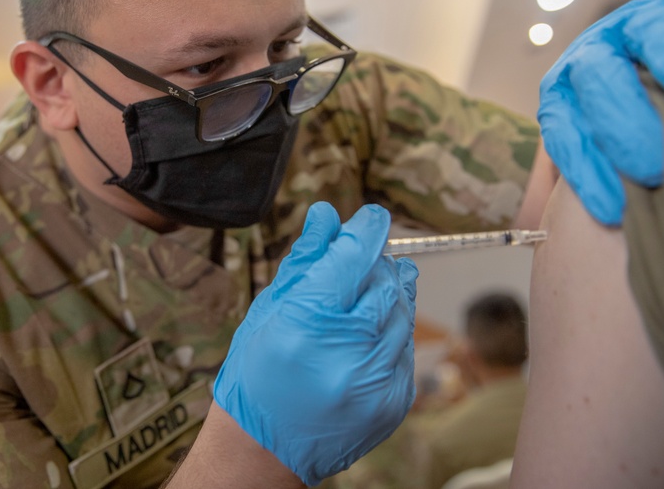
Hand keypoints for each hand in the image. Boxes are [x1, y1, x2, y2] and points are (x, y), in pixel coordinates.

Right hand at [213, 202, 417, 485]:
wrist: (266, 447)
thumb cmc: (257, 375)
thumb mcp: (268, 310)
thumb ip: (304, 262)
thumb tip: (327, 216)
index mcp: (305, 326)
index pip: (353, 259)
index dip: (366, 229)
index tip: (371, 216)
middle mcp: (346, 356)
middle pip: (385, 282)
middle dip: (376, 262)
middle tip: (360, 257)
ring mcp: (376, 383)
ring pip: (402, 312)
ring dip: (388, 294)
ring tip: (362, 294)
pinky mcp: (395, 402)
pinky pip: (406, 346)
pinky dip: (391, 330)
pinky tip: (366, 333)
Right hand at [538, 0, 663, 224]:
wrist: (648, 69)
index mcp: (646, 20)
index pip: (654, 31)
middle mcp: (601, 47)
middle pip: (601, 76)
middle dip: (628, 118)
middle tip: (660, 163)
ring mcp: (572, 83)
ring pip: (574, 115)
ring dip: (604, 155)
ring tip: (639, 190)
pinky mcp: (557, 117)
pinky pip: (563, 146)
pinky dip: (585, 178)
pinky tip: (610, 210)